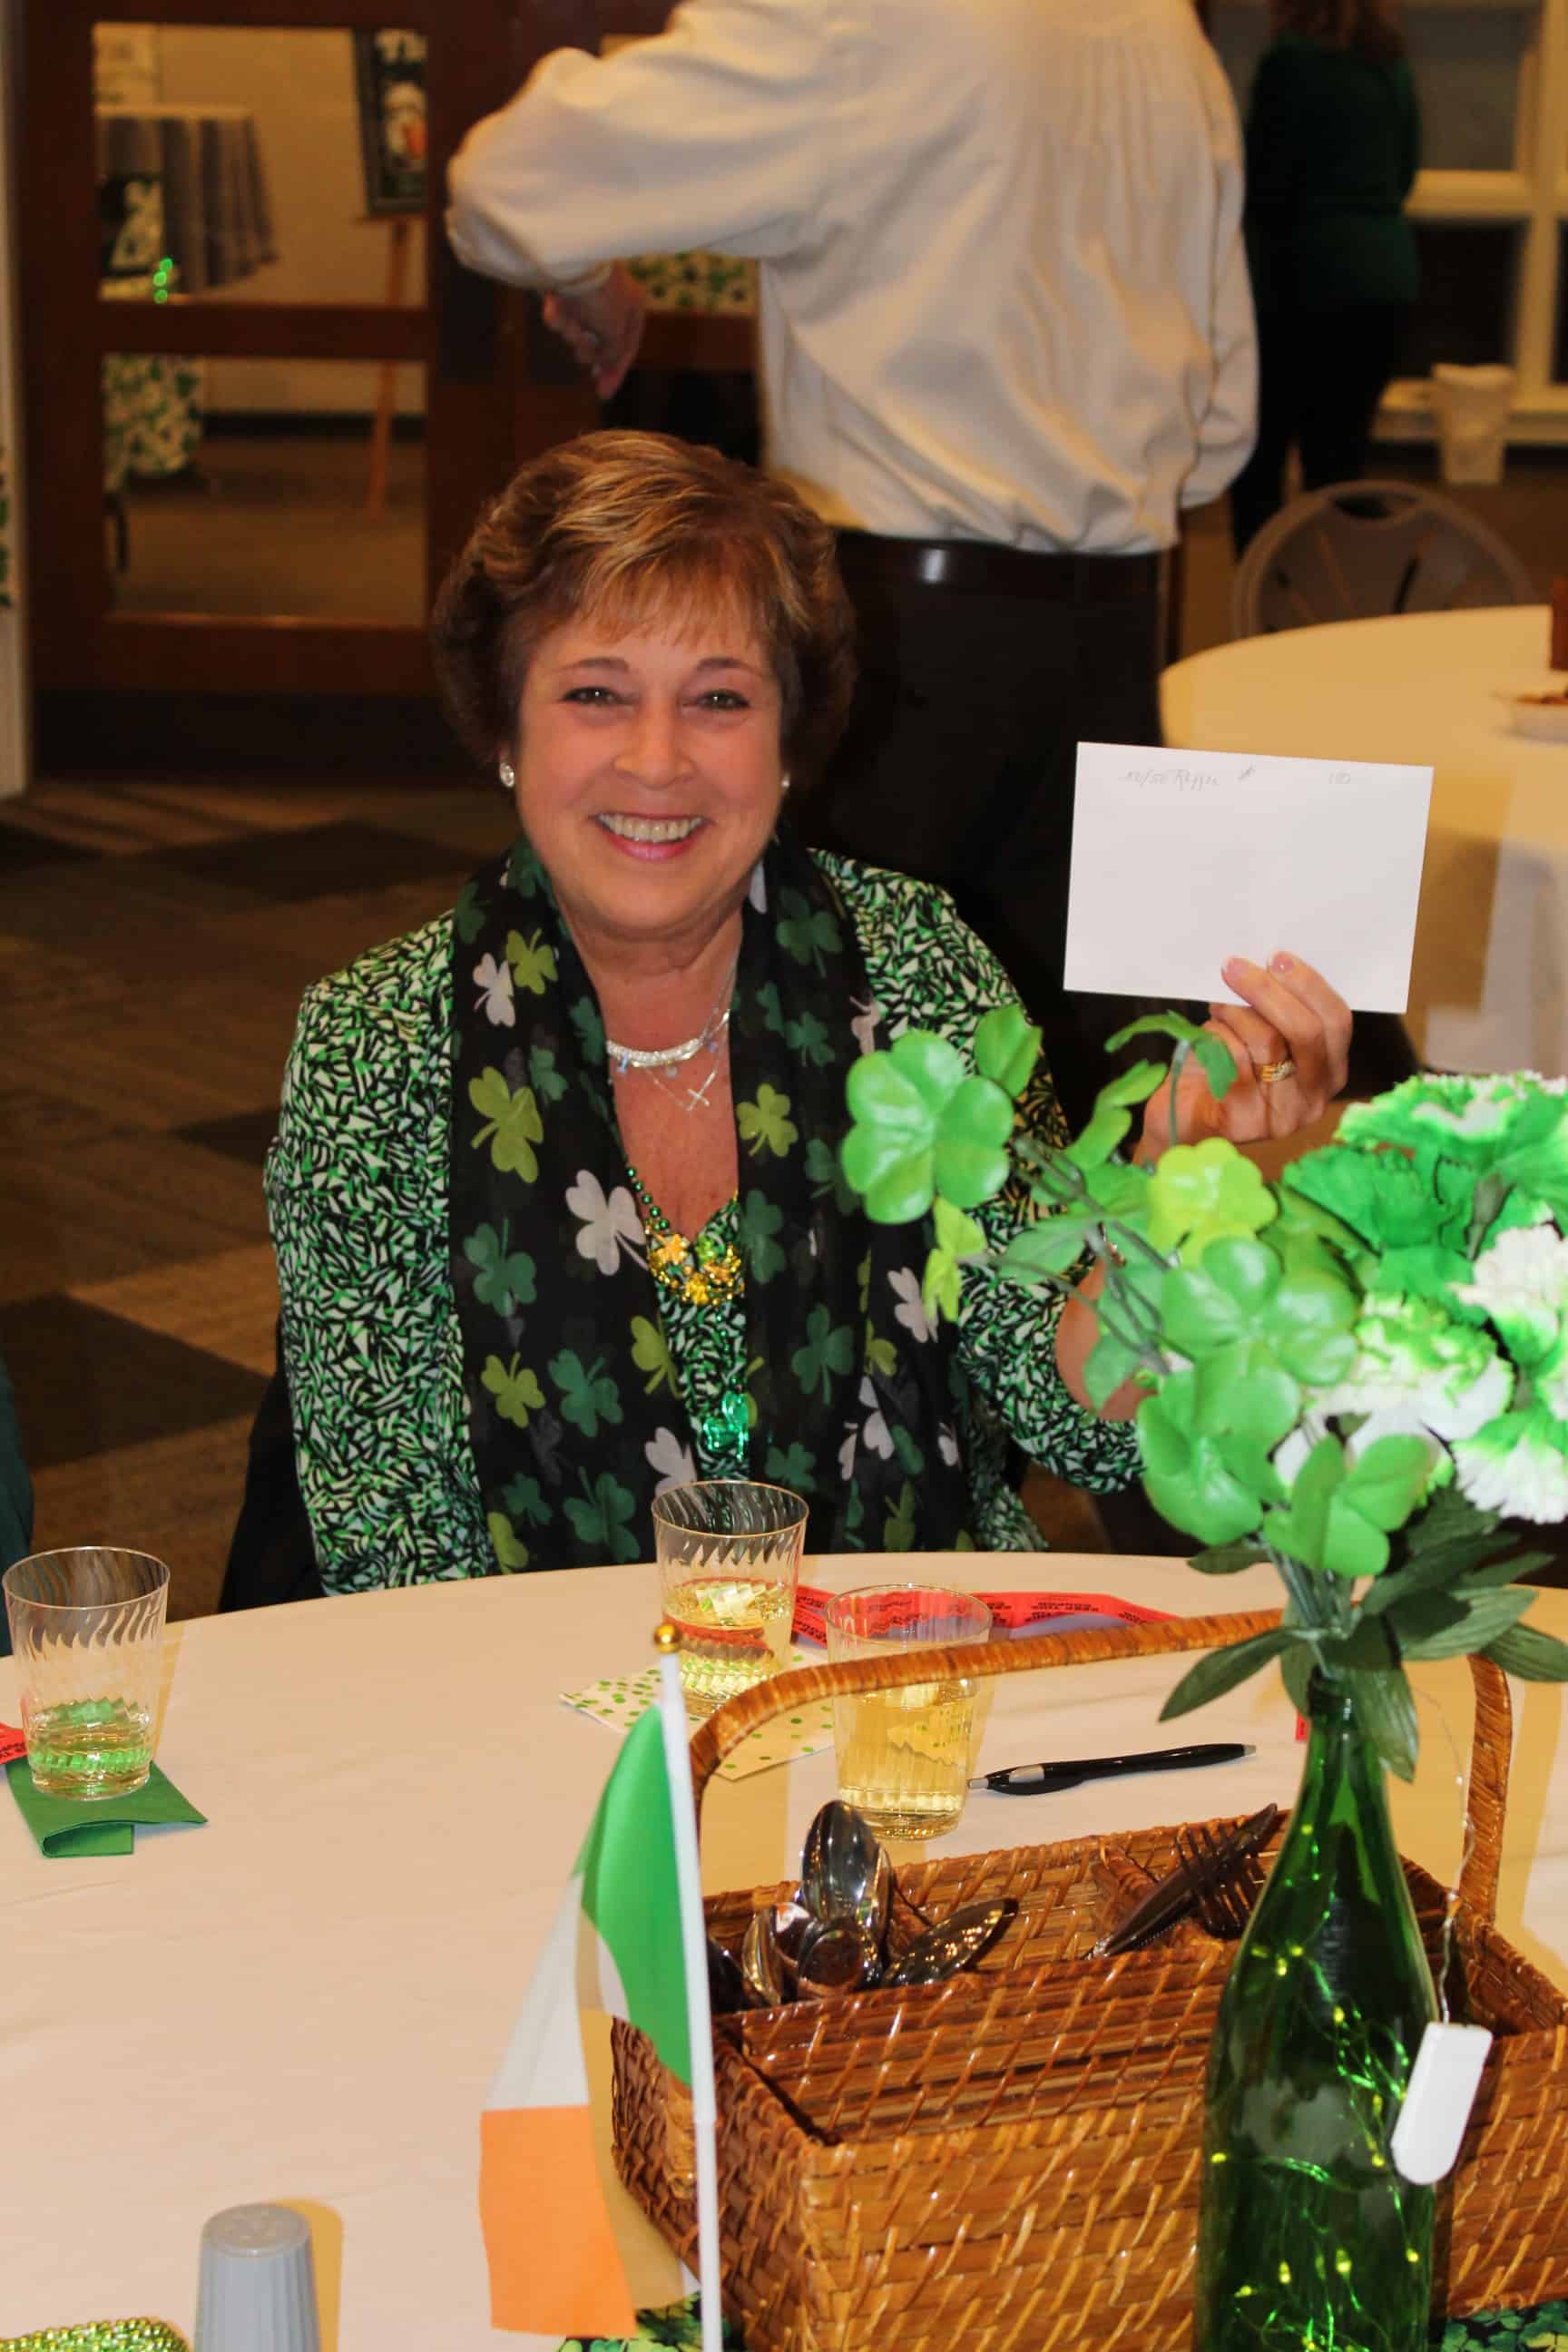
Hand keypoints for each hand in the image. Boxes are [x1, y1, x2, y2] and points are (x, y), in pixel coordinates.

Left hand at [541, 263, 645, 397]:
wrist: (569, 261)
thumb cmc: (600, 298)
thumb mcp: (614, 332)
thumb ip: (613, 354)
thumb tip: (607, 363)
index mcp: (633, 306)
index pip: (628, 347)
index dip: (616, 372)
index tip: (603, 393)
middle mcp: (613, 299)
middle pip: (601, 341)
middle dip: (588, 350)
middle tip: (581, 355)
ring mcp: (587, 294)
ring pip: (579, 330)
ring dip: (572, 334)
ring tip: (569, 326)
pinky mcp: (564, 290)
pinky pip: (562, 315)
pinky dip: (558, 317)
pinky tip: (556, 309)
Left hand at [1138, 952, 1351, 1156]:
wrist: (1183, 1118)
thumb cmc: (1224, 1070)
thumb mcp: (1261, 1037)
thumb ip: (1277, 1012)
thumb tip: (1267, 963)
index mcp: (1329, 1072)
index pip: (1337, 1023)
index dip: (1310, 986)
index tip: (1277, 958)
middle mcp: (1313, 1098)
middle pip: (1306, 1032)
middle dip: (1268, 991)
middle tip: (1234, 967)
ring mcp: (1282, 1115)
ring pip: (1267, 1043)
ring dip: (1235, 1014)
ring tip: (1217, 1007)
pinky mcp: (1245, 1122)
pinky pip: (1233, 1063)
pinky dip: (1215, 1040)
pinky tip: (1204, 1038)